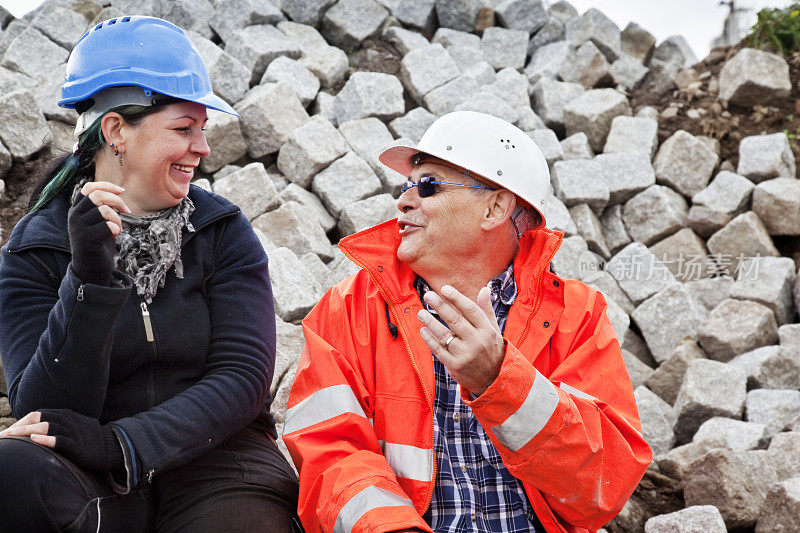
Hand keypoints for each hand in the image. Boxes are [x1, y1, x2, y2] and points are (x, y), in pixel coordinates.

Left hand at [0, 410, 122, 471]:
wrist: (114, 446)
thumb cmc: (90, 439)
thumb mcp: (75, 426)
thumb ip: (59, 424)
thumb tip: (36, 429)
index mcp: (66, 415)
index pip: (39, 414)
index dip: (21, 421)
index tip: (8, 432)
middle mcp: (68, 420)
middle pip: (40, 418)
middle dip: (19, 426)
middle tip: (4, 436)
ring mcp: (74, 432)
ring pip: (47, 427)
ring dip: (27, 431)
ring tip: (11, 436)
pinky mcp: (78, 445)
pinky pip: (60, 440)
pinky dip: (47, 439)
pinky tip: (34, 440)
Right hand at [68, 181, 129, 285]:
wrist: (91, 269)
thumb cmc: (98, 244)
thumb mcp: (98, 221)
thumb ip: (103, 207)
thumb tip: (116, 192)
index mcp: (76, 210)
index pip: (88, 188)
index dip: (106, 185)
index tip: (122, 191)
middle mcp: (74, 216)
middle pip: (97, 195)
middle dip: (116, 201)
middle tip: (126, 211)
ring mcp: (79, 228)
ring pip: (104, 210)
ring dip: (117, 218)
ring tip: (118, 228)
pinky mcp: (87, 240)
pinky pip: (108, 226)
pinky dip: (116, 229)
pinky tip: (114, 236)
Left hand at [417, 285, 504, 395]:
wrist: (494, 380)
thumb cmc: (491, 349)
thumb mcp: (493, 330)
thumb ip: (486, 310)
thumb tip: (485, 289)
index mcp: (487, 330)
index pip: (471, 309)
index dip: (456, 298)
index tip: (444, 288)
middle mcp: (477, 342)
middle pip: (456, 320)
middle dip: (440, 306)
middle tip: (428, 295)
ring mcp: (465, 355)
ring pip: (444, 335)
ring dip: (430, 322)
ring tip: (421, 313)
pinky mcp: (455, 366)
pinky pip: (439, 350)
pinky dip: (429, 340)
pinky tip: (423, 330)